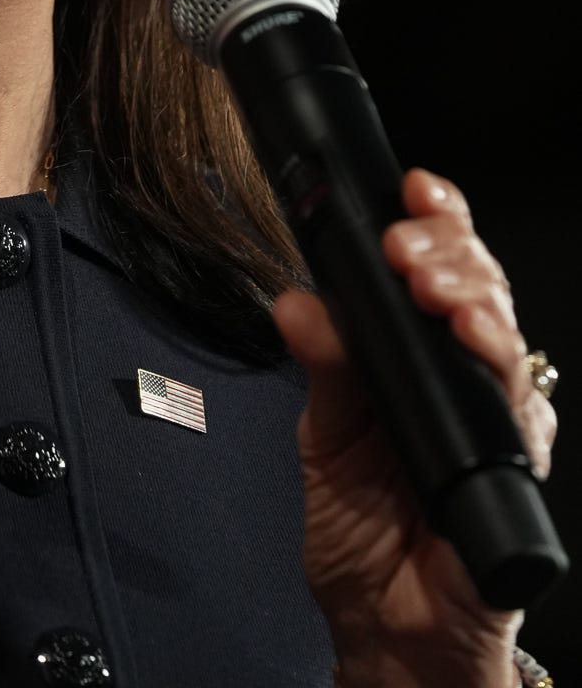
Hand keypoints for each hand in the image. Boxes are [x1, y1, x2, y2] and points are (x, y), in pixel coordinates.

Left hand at [273, 168, 556, 686]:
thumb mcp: (324, 437)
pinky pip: (524, 415)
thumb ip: (321, 367)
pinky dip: (502, 374)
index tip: (410, 189)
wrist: (385, 631)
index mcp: (415, 354)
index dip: (433, 218)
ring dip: (474, 299)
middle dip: (448, 250)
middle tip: (407, 248)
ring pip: (507, 336)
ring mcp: (497, 421)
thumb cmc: (360, 536)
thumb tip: (295, 301)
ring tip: (437, 289)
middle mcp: (463, 376)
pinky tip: (480, 350)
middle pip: (479, 285)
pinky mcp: (516, 471)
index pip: (437, 265)